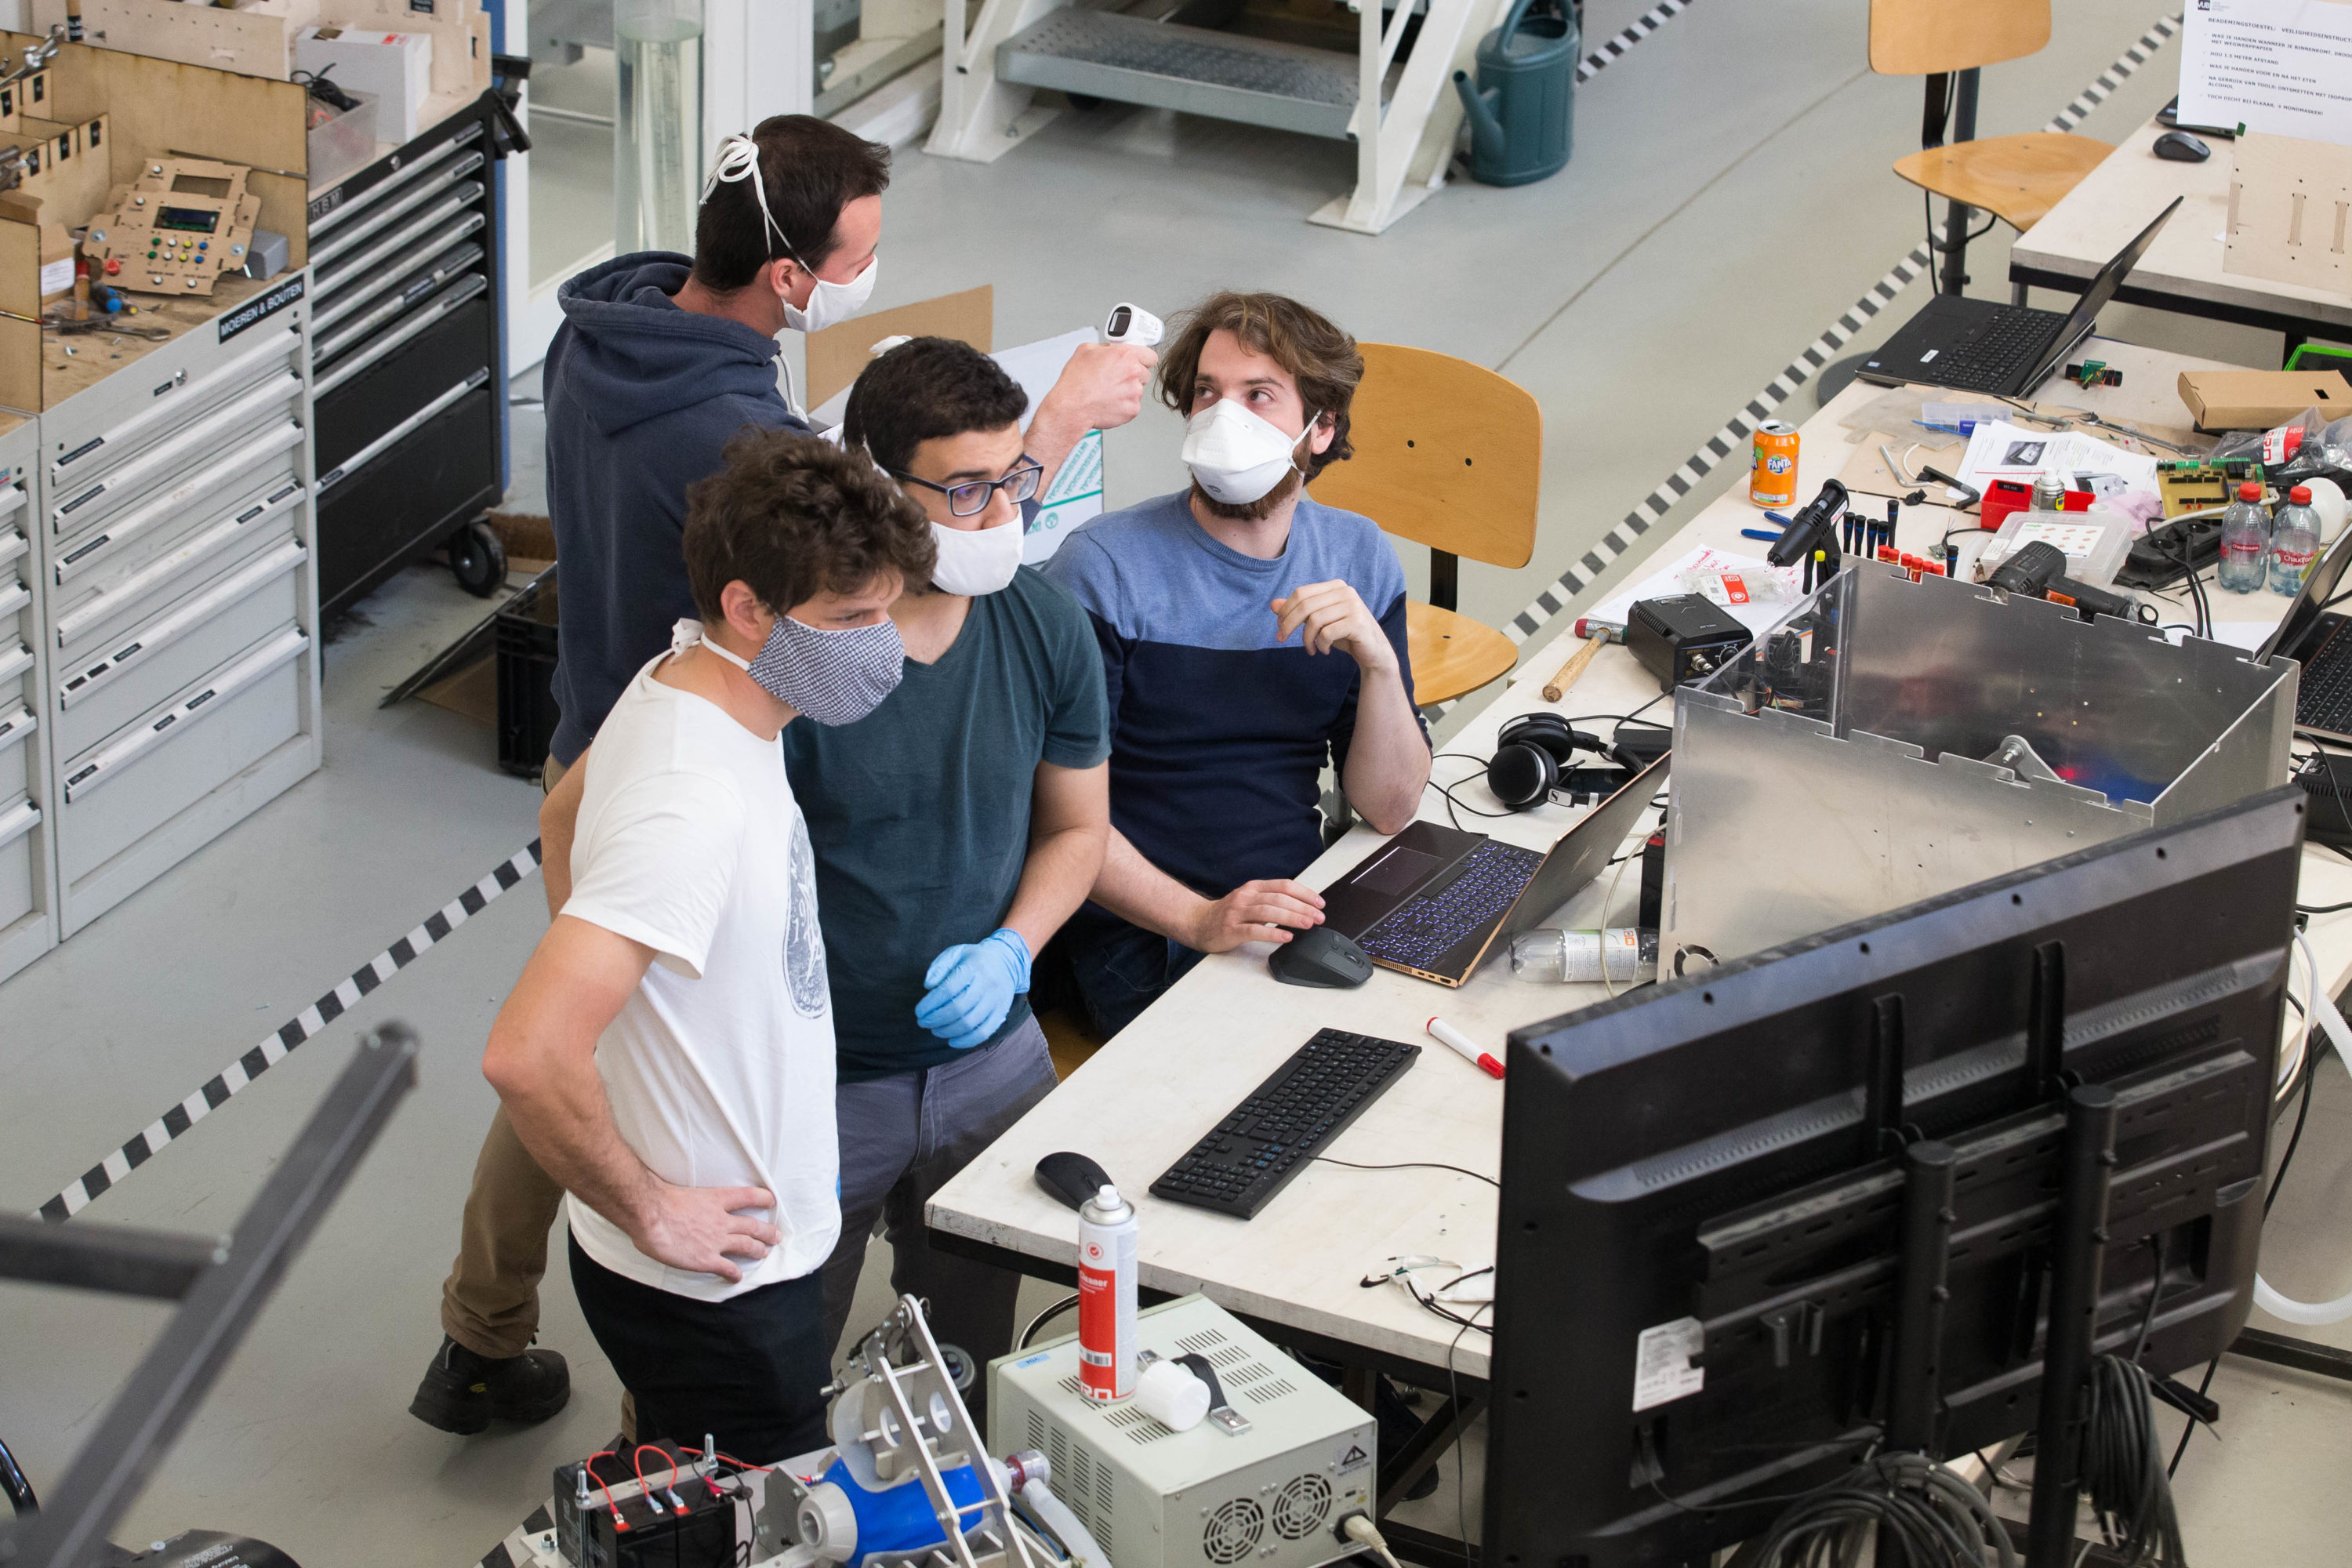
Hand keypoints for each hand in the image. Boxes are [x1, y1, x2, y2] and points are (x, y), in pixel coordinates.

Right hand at [628, 1181, 779, 1283]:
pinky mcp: (707, 1259)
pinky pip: (727, 1268)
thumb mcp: (684, 1193)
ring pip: (747, 1245)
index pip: (748, 1196)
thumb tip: (684, 1205)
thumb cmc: (660, 1200)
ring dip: (758, 1250)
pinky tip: (737, 1278)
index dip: (762, 1198)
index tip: (771, 1201)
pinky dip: (735, 1274)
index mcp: (716, 1199)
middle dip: (767, 1232)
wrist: (651, 1214)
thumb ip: (692, 1201)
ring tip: (763, 1253)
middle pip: (752, 1225)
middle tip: (776, 1236)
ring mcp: (716, 1240)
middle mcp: (722, 1220)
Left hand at [916, 928, 1031, 1049]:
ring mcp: (996, 1000)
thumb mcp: (955, 953)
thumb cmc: (974, 959)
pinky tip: (952, 1041)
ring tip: (935, 1030)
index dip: (931, 1004)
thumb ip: (939, 967)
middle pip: (958, 1008)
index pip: (948, 989)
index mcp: (974, 966)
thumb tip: (928, 985)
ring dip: (948, 1031)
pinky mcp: (1001, 1012)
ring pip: (970, 1022)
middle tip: (923, 1022)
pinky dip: (966, 1041)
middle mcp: (988, 983)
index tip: (919, 1011)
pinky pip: (984, 1032)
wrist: (1007, 962)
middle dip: (936, 1019)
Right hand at [1036, 342, 1156, 434]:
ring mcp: (1134, 393)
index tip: (1138, 362)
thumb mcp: (1086, 350)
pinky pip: (1133, 405)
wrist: (1071, 407)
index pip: (1150, 355)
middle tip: (1117, 379)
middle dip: (1133, 376)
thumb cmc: (1076, 382)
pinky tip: (1109, 402)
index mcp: (1125, 355)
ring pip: (1138, 391)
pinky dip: (1123, 405)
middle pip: (1145, 374)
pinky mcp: (1132, 409)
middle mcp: (1133, 372)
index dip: (1143, 359)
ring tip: (1108, 392)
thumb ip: (1105, 347)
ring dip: (1128, 391)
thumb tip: (1111, 349)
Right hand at [1187, 879, 1326, 952]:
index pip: (1284, 885)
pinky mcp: (1231, 930)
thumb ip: (1271, 900)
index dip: (1304, 893)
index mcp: (1254, 888)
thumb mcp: (1250, 900)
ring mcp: (1237, 913)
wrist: (1198, 923)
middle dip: (1302, 907)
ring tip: (1307, 924)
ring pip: (1268, 912)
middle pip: (1279, 898)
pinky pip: (1254, 931)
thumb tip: (1302, 906)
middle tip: (1319, 917)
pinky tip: (1286, 937)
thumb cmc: (1228, 914)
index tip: (1320, 903)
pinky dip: (1272, 934)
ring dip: (1291, 917)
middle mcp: (1246, 897)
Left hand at [1271, 580, 1395, 672]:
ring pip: (1315, 620)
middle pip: (1305, 605)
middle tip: (1281, 639)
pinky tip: (1325, 650)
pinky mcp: (1358, 622)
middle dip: (1289, 624)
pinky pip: (1327, 633)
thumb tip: (1273, 605)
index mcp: (1335, 586)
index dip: (1286, 610)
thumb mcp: (1318, 621)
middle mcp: (1346, 591)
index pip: (1301, 593)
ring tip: (1310, 649)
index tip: (1279, 628)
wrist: (1373, 651)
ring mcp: (1353, 606)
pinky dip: (1321, 645)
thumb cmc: (1344, 634)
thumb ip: (1298, 611)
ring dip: (1307, 639)